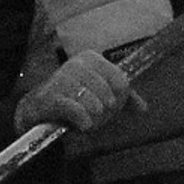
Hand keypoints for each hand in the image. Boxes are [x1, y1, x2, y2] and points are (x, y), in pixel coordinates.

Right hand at [14, 49, 140, 134]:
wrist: (40, 107)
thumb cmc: (74, 97)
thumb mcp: (99, 93)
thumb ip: (123, 98)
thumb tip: (143, 108)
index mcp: (91, 58)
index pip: (120, 80)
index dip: (120, 98)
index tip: (112, 105)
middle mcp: (77, 64)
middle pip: (109, 95)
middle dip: (107, 111)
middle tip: (100, 116)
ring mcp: (63, 79)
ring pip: (93, 104)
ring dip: (95, 118)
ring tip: (90, 120)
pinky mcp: (52, 97)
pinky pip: (76, 110)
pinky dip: (83, 121)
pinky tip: (83, 125)